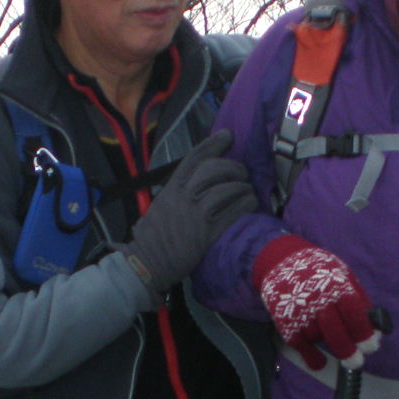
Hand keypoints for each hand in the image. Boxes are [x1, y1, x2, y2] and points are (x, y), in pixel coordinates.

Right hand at [119, 131, 257, 291]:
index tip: (227, 135)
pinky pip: (233, 211)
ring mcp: (196, 213)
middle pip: (214, 169)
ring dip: (242, 187)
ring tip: (248, 190)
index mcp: (171, 188)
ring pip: (226, 189)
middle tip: (242, 172)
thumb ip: (173, 195)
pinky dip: (245, 204)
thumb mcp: (157, 207)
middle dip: (233, 167)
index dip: (212, 144)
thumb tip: (187, 187)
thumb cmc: (150, 238)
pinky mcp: (207, 231)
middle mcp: (184, 196)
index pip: (193, 158)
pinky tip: (251, 203)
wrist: (147, 262)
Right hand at [252, 233, 379, 369]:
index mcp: (336, 285)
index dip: (363, 333)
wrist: (281, 260)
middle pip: (334, 331)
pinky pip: (299, 345)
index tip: (371, 348)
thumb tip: (375, 328)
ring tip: (334, 340)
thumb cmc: (320, 271)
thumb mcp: (343, 275)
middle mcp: (317, 299)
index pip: (353, 313)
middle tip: (356, 362)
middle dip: (347, 350)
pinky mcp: (284, 321)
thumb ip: (359, 300)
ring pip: (318, 338)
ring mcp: (299, 311)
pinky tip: (319, 362)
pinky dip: (310, 356)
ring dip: (328, 343)